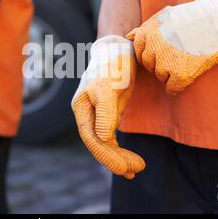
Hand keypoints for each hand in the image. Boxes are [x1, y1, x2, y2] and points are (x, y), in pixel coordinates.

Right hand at [72, 35, 144, 178]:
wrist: (119, 48)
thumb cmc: (113, 64)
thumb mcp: (109, 85)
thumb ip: (106, 112)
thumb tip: (104, 138)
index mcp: (81, 106)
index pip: (91, 137)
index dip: (107, 154)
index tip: (125, 167)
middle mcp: (86, 113)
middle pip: (97, 143)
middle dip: (115, 159)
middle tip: (136, 170)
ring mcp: (97, 114)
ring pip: (104, 142)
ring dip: (119, 157)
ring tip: (136, 169)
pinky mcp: (108, 113)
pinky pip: (111, 137)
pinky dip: (119, 149)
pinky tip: (129, 161)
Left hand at [127, 0, 217, 94]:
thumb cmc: (198, 16)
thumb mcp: (167, 15)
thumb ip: (146, 27)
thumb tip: (128, 36)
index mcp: (148, 32)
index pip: (140, 51)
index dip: (152, 53)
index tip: (164, 51)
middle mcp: (153, 47)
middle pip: (149, 65)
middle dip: (160, 64)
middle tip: (178, 57)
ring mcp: (165, 62)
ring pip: (160, 76)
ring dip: (170, 74)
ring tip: (187, 62)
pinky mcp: (180, 75)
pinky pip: (172, 88)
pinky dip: (177, 87)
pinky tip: (187, 77)